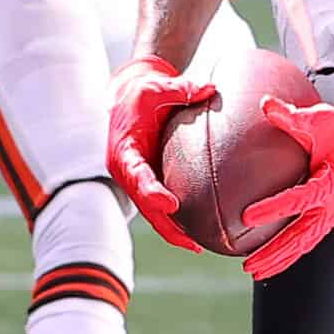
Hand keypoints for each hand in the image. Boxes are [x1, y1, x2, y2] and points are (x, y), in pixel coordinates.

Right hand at [105, 55, 217, 252]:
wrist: (127, 96)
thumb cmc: (141, 91)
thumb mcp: (157, 87)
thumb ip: (181, 90)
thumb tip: (209, 90)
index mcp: (124, 151)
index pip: (137, 176)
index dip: (153, 192)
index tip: (171, 204)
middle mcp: (126, 170)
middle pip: (145, 205)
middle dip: (167, 226)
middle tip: (192, 242)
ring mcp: (135, 179)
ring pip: (151, 212)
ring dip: (172, 231)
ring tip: (197, 246)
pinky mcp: (145, 181)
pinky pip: (157, 206)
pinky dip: (173, 221)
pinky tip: (195, 234)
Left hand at [241, 96, 333, 280]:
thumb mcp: (324, 117)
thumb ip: (293, 115)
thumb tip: (264, 104)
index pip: (299, 199)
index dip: (273, 208)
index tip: (246, 217)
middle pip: (302, 237)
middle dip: (274, 253)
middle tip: (247, 266)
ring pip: (306, 242)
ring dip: (281, 258)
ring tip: (253, 272)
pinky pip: (311, 236)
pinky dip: (292, 249)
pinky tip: (272, 258)